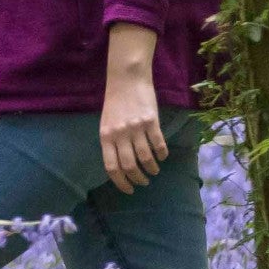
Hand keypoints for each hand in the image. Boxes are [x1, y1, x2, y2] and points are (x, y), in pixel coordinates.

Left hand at [100, 24, 165, 193]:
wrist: (127, 78)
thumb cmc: (115, 101)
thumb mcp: (107, 123)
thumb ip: (112, 142)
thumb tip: (121, 165)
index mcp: (105, 136)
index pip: (112, 167)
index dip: (121, 182)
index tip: (128, 189)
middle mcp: (120, 134)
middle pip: (129, 166)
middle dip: (137, 179)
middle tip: (143, 182)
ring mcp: (136, 128)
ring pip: (145, 158)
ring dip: (151, 169)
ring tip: (154, 171)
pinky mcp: (152, 121)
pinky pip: (158, 144)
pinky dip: (162, 154)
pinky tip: (162, 157)